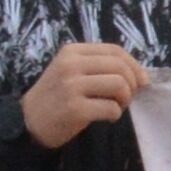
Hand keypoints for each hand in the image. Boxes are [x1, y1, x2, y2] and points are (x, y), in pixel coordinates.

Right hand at [20, 42, 146, 149]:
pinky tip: (107, 117)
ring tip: (115, 107)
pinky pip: (111, 108)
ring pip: (119, 85)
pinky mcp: (74, 108)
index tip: (141, 81)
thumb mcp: (72, 70)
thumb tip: (141, 75)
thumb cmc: (57, 95)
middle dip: (132, 85)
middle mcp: (71, 65)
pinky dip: (115, 114)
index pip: (115, 51)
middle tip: (126, 98)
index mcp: (72, 51)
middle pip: (120, 68)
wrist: (29, 120)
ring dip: (124, 100)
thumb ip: (99, 66)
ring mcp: (71, 86)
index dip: (134, 65)